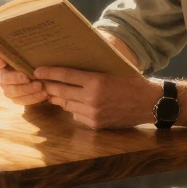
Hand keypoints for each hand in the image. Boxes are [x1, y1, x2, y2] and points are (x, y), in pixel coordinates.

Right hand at [0, 50, 47, 105]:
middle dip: (17, 80)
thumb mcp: (21, 49)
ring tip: (41, 87)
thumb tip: (7, 55)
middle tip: (30, 79)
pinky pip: (22, 100)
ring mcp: (6, 88)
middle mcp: (0, 75)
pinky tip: (44, 94)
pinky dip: (33, 98)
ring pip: (14, 92)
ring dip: (28, 91)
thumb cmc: (26, 56)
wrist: (35, 68)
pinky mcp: (15, 97)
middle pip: (5, 79)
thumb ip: (16, 49)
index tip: (2, 62)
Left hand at [35, 66, 162, 128]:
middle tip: (38, 81)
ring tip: (52, 91)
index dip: (48, 72)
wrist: (149, 103)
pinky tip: (73, 102)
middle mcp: (92, 98)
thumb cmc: (131, 82)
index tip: (36, 70)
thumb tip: (71, 63)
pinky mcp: (96, 124)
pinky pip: (77, 115)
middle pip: (61, 91)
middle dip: (48, 86)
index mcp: (96, 81)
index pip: (65, 75)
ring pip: (67, 105)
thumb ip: (92, 69)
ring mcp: (93, 113)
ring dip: (59, 98)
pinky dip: (73, 108)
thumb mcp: (112, 70)